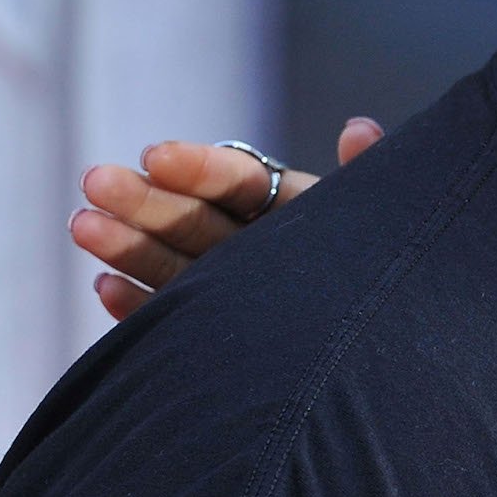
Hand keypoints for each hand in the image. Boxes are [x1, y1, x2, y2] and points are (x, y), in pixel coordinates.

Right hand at [71, 118, 383, 319]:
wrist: (412, 368)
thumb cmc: (406, 280)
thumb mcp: (388, 227)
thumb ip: (370, 180)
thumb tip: (359, 127)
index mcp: (297, 211)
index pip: (241, 183)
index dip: (201, 168)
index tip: (157, 155)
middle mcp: (258, 248)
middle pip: (197, 219)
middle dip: (147, 200)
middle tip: (96, 181)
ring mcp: (233, 292)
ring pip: (174, 265)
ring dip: (128, 245)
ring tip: (84, 226)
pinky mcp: (215, 338)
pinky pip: (173, 320)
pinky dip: (140, 306)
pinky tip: (106, 288)